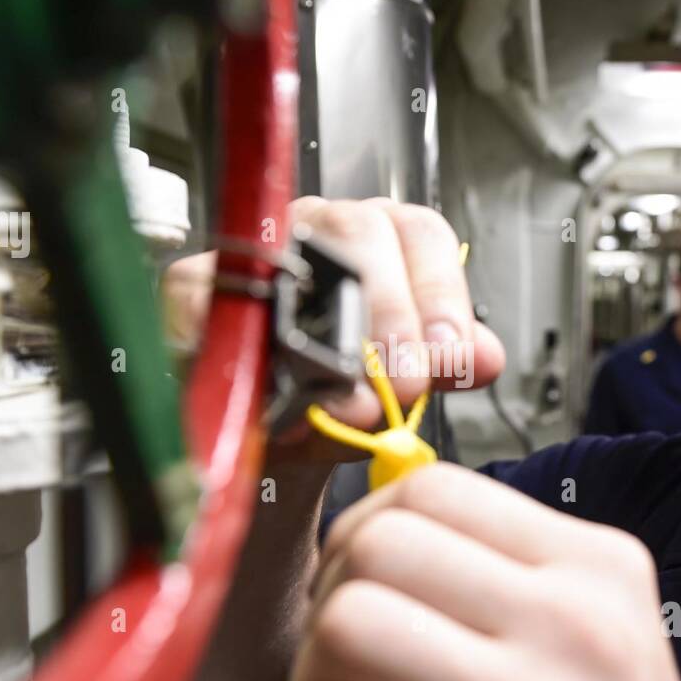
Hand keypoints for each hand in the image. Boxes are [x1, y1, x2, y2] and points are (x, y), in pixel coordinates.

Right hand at [161, 197, 505, 461]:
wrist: (267, 449)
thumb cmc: (333, 401)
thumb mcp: (397, 390)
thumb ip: (443, 369)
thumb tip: (486, 355)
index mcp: (382, 245)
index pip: (420, 233)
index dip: (441, 294)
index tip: (452, 355)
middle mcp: (320, 232)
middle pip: (362, 231)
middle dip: (392, 314)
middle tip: (404, 383)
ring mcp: (256, 253)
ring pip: (292, 257)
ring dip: (323, 335)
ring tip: (346, 400)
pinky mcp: (194, 286)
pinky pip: (208, 296)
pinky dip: (241, 343)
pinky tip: (266, 389)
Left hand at [286, 463, 680, 680]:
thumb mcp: (598, 636)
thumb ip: (504, 567)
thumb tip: (375, 516)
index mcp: (602, 573)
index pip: (433, 488)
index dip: (368, 527)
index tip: (368, 577)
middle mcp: (575, 631)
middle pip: (378, 546)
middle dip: (336, 599)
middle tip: (357, 657)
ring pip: (341, 626)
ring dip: (321, 677)